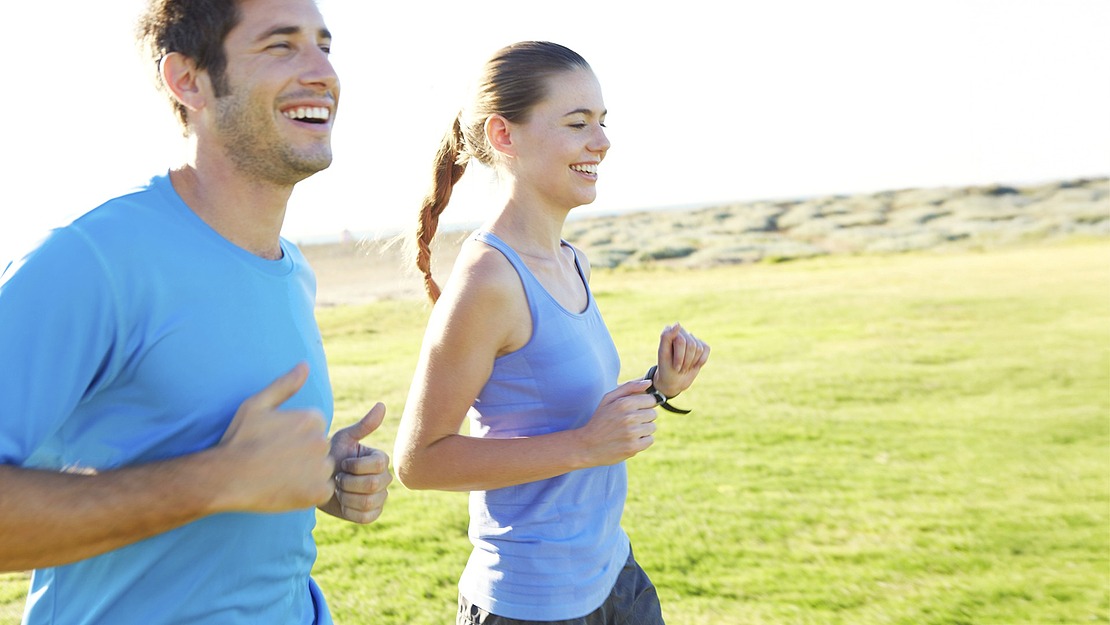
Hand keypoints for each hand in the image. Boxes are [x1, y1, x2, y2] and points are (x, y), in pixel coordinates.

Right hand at [216, 363, 334, 511]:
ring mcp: (322, 468)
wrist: (227, 477)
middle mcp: (322, 440)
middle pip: (320, 447)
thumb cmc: (239, 439)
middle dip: (304, 454)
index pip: (315, 426)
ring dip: (309, 474)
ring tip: (281, 475)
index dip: (295, 436)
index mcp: (312, 418)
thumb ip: (285, 384)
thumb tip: (305, 364)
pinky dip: (310, 492)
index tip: (276, 443)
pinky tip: (288, 489)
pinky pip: (323, 490)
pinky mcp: (319, 492)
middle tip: (277, 461)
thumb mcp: (257, 404)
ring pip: (323, 469)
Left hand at [319, 403, 391, 523]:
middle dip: (348, 483)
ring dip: (347, 497)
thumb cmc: (329, 455)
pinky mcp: (372, 515)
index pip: (378, 466)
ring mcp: (381, 498)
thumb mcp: (343, 439)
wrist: (315, 481)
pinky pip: (365, 517)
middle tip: (336, 479)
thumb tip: (382, 405)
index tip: (341, 463)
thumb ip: (364, 425)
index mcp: (381, 460)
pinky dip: (349, 511)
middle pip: (373, 485)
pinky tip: (341, 503)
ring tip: (337, 490)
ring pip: (369, 502)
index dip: (355, 466)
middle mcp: (385, 479)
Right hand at [577, 379, 659, 465]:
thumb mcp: (608, 399)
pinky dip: (642, 441)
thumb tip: (649, 382)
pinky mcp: (633, 447)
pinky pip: (650, 440)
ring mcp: (631, 433)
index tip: (635, 410)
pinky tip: (630, 440)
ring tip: (629, 431)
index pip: (651, 400)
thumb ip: (629, 387)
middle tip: (630, 422)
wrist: (587, 446)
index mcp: (624, 403)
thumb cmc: (599, 420)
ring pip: (652, 427)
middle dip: (644, 417)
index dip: (644, 405)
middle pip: (653, 414)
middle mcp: (629, 417)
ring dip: (643, 429)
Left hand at [654, 323, 709, 397]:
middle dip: (686, 361)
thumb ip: (666, 337)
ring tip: (684, 367)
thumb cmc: (666, 367)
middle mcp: (681, 332)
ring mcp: (692, 338)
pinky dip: (701, 361)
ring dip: (692, 362)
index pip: (681, 341)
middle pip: (692, 345)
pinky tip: (693, 365)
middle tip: (679, 368)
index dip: (679, 357)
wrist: (674, 381)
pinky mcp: (701, 345)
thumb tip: (678, 324)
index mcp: (669, 332)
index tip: (675, 366)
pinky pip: (706, 349)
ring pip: (699, 348)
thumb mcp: (663, 354)